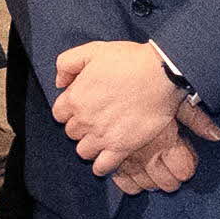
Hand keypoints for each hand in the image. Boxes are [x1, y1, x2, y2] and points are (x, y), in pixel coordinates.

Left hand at [49, 37, 187, 186]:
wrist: (160, 74)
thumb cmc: (128, 60)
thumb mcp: (92, 50)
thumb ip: (67, 64)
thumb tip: (59, 83)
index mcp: (75, 98)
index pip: (59, 114)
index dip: (70, 109)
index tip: (83, 105)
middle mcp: (84, 120)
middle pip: (71, 132)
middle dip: (80, 126)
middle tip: (96, 118)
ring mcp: (102, 136)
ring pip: (83, 151)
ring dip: (89, 145)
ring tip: (102, 137)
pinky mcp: (121, 147)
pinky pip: (102, 167)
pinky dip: (101, 166)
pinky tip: (107, 157)